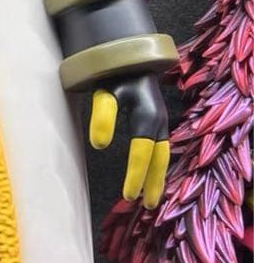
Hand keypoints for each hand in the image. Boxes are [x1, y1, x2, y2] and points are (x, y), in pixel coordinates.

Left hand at [88, 73, 169, 208]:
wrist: (128, 56)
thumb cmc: (112, 74)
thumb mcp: (103, 91)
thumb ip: (102, 116)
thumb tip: (99, 145)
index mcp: (147, 116)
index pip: (141, 153)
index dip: (135, 175)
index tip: (128, 195)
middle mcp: (159, 120)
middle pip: (159, 158)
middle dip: (153, 182)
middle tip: (147, 206)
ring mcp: (160, 120)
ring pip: (163, 154)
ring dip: (158, 176)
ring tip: (152, 198)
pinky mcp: (156, 120)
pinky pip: (160, 148)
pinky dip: (157, 164)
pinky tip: (151, 175)